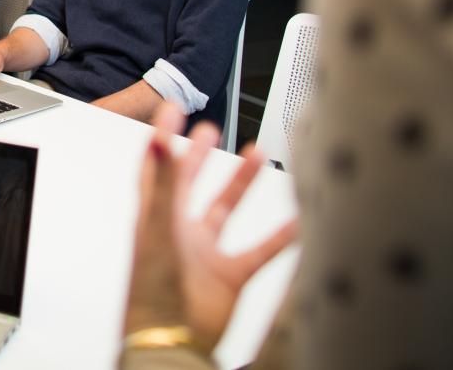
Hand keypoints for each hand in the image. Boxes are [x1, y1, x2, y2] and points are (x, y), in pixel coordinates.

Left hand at [123, 104, 298, 352]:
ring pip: (224, 208)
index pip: (156, 164)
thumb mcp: (161, 228)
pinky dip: (280, 236)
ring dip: (240, 182)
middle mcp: (178, 230)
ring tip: (257, 153)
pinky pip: (259, 250)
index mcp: (155, 215)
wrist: (170, 344)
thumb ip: (164, 183)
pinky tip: (298, 220)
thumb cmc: (154, 292)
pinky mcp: (227, 276)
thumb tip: (158, 140)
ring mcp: (203, 252)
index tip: (172, 108)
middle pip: (187, 182)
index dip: (161, 135)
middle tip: (210, 127)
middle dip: (198, 154)